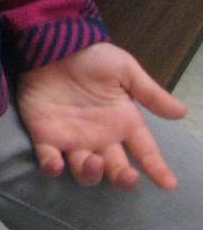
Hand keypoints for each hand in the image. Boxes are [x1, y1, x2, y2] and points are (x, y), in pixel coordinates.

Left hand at [16, 42, 189, 189]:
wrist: (54, 46)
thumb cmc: (92, 58)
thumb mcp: (125, 71)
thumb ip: (150, 93)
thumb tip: (182, 112)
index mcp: (124, 124)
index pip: (145, 151)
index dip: (157, 168)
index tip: (169, 184)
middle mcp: (101, 138)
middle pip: (115, 168)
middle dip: (123, 178)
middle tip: (128, 176)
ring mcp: (73, 140)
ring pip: (85, 170)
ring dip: (91, 173)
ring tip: (94, 161)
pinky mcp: (45, 136)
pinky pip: (48, 159)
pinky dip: (52, 167)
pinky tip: (56, 165)